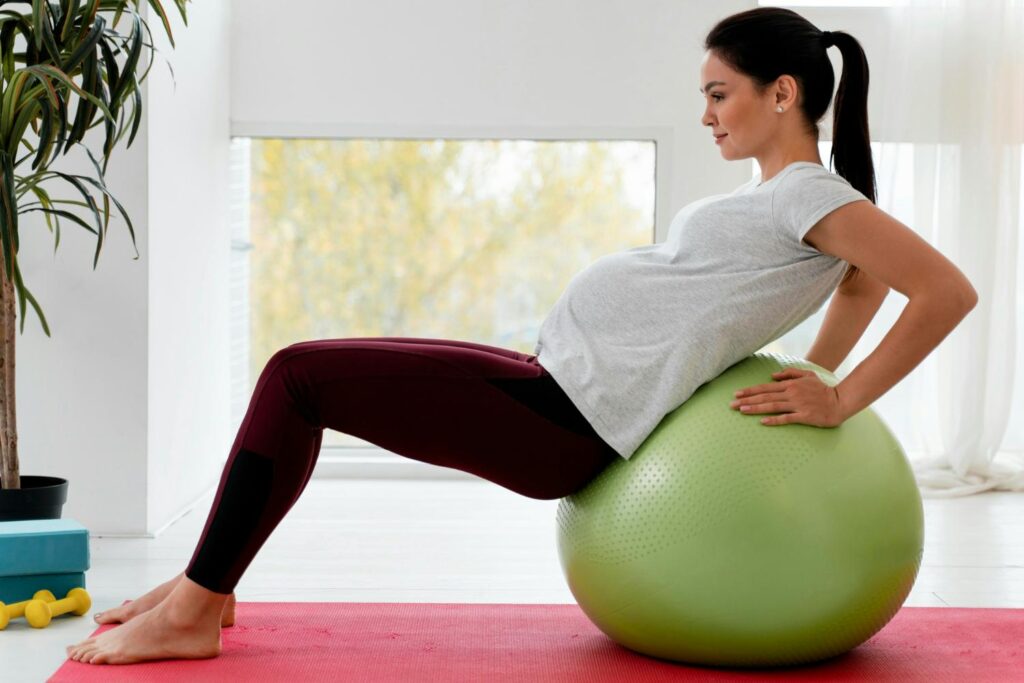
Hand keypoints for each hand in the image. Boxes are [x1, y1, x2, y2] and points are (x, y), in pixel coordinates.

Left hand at [729, 368, 846, 426]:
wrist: (840, 401)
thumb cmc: (823, 389)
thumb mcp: (807, 375)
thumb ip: (790, 373)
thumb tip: (773, 375)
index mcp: (791, 385)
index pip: (765, 387)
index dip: (750, 391)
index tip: (736, 393)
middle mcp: (792, 394)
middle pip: (765, 396)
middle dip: (747, 400)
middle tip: (731, 405)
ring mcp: (798, 405)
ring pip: (772, 406)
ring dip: (756, 408)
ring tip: (741, 411)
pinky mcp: (805, 416)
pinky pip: (787, 418)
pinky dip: (774, 420)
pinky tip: (763, 422)